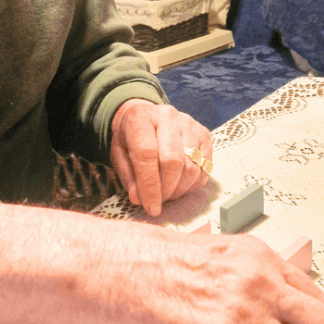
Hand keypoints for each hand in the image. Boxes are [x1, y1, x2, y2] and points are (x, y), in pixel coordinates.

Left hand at [110, 99, 212, 216]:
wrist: (146, 117)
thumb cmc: (131, 138)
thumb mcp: (119, 154)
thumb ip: (129, 177)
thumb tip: (140, 199)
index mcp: (140, 118)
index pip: (147, 154)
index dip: (149, 185)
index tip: (151, 207)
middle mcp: (167, 117)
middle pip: (173, 161)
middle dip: (166, 189)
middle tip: (159, 201)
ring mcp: (189, 124)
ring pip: (192, 166)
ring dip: (180, 189)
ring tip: (168, 192)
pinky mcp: (204, 134)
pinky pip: (204, 167)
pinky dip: (193, 184)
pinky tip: (180, 184)